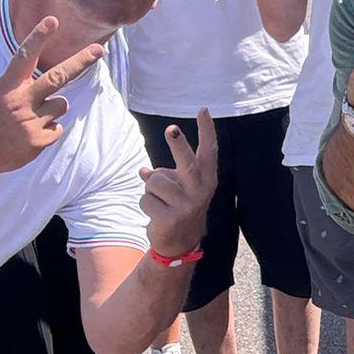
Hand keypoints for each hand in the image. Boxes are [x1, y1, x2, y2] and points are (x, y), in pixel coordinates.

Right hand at [0, 18, 105, 181]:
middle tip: (99, 49)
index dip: (38, 37)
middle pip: (56, 77)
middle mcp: (19, 102)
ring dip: (52, 110)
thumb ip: (20, 84)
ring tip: (29, 120)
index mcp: (6, 87)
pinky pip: (58, 127)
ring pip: (61, 105)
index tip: (53, 20)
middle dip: (80, 62)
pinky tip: (28, 136)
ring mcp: (30, 122)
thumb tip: (52, 81)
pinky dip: (48, 130)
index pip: (24, 57)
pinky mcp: (38, 141)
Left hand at [139, 110, 217, 256]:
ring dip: (151, 189)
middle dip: (178, 144)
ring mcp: (186, 205)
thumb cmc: (179, 205)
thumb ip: (166, 174)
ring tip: (160, 200)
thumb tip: (144, 171)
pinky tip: (157, 213)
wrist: (180, 242)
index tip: (203, 110)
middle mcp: (200, 190)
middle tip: (170, 128)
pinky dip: (146, 204)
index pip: (209, 150)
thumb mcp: (180, 186)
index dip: (207, 130)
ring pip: (154, 180)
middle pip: (187, 162)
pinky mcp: (171, 218)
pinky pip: (145, 199)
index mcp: (207, 178)